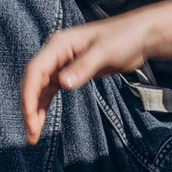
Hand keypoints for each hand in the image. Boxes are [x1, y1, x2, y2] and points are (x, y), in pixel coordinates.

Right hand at [20, 12, 157, 143]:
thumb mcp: (105, 51)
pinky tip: (42, 120)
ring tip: (34, 135)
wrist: (142, 36)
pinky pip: (52, 90)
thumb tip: (63, 84)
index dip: (29, 95)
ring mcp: (62, 63)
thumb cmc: (125, 37)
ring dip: (36, 111)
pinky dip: (45, 105)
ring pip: (41, 89)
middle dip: (30, 109)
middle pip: (34, 83)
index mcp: (59, 44)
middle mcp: (56, 53)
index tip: (30, 118)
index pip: (35, 71)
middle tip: (31, 134)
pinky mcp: (72, 72)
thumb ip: (84, 67)